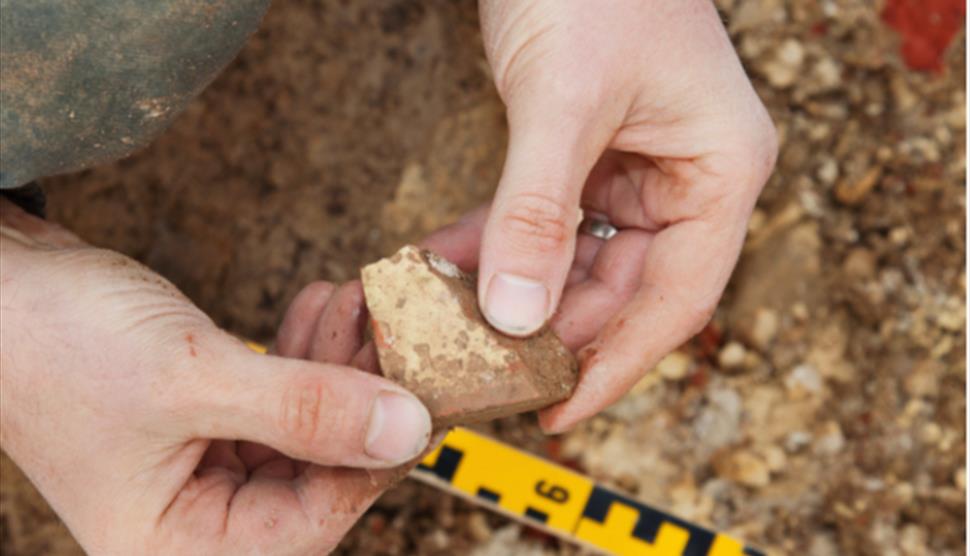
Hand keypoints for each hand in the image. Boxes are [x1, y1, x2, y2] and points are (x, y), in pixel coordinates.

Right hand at [0, 199, 431, 553]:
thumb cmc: (51, 344)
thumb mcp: (190, 378)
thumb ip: (305, 408)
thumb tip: (407, 429)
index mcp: (181, 544)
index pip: (315, 516)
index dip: (375, 453)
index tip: (424, 390)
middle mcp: (194, 518)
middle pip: (317, 470)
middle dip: (358, 395)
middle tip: (391, 331)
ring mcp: (202, 465)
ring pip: (304, 426)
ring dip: (336, 364)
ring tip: (356, 303)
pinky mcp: (206, 417)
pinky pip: (278, 395)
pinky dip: (304, 352)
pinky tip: (320, 307)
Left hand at [431, 1, 776, 431]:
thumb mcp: (562, 99)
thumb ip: (538, 210)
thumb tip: (516, 315)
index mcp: (719, 170)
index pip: (677, 297)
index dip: (618, 362)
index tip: (559, 411)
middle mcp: (686, 177)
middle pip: (622, 287)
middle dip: (550, 328)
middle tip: (483, 369)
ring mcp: (636, 167)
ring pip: (577, 260)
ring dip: (516, 288)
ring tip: (453, 320)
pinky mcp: (588, 154)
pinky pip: (547, 220)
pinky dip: (501, 243)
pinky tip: (450, 264)